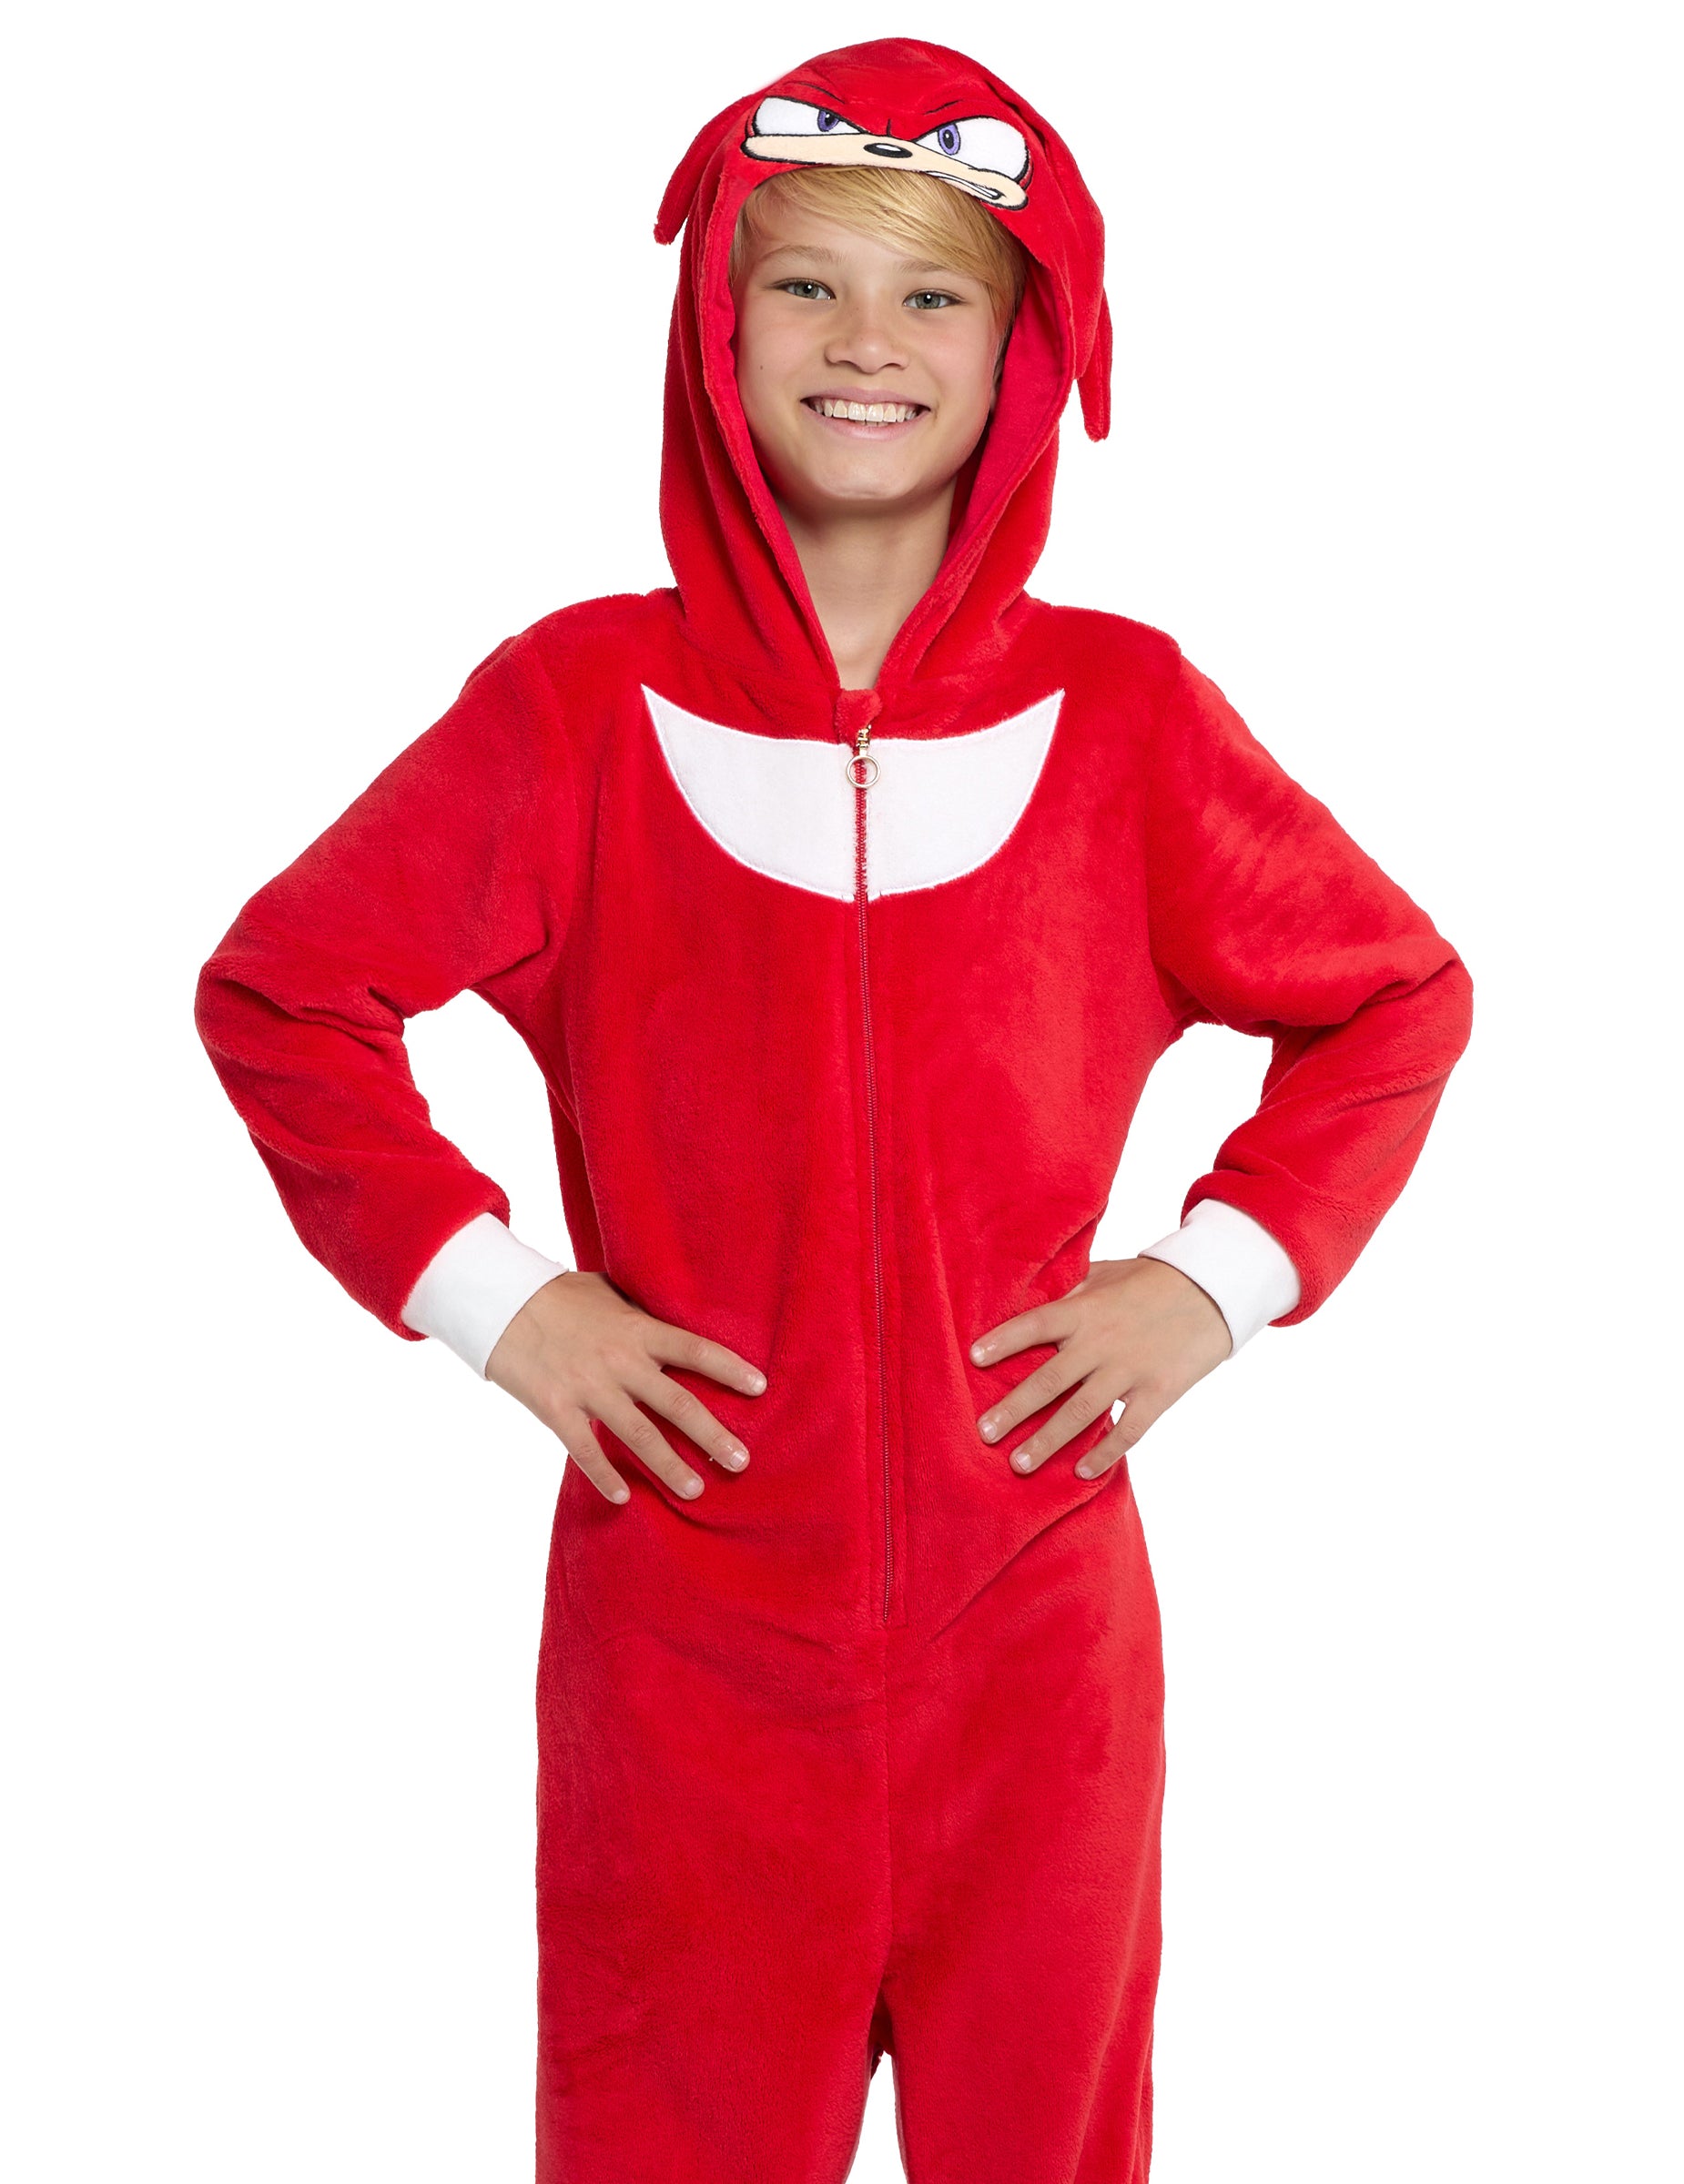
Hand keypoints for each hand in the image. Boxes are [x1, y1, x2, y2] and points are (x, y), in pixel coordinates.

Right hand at [485, 1272, 766, 1505]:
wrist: (500, 1302)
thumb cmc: (558, 1295)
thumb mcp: (608, 1293)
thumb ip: (640, 1315)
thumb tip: (671, 1322)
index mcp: (638, 1329)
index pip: (696, 1350)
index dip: (730, 1369)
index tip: (760, 1388)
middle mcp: (621, 1361)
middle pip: (678, 1404)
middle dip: (713, 1436)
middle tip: (741, 1462)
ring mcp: (589, 1388)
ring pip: (639, 1435)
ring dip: (669, 1466)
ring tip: (695, 1491)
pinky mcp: (556, 1408)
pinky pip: (586, 1450)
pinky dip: (604, 1476)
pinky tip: (622, 1497)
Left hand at [970, 1257, 1232, 1480]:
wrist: (1213, 1291)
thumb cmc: (1152, 1281)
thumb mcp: (1106, 1274)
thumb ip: (1070, 1290)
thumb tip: (1030, 1299)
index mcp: (1086, 1309)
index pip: (1035, 1324)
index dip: (1004, 1340)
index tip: (974, 1358)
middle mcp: (1102, 1341)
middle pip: (1050, 1380)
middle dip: (1014, 1409)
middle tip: (984, 1433)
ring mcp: (1131, 1370)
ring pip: (1081, 1412)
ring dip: (1048, 1440)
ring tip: (1019, 1464)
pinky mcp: (1158, 1393)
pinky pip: (1128, 1431)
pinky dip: (1104, 1453)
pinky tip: (1081, 1472)